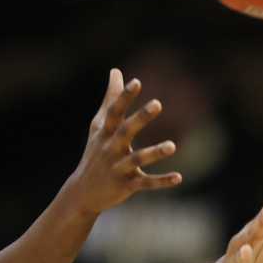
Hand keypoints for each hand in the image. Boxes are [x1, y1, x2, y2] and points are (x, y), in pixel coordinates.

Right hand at [65, 68, 181, 214]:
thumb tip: (116, 71)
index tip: (136, 82)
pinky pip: (146, 183)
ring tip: (173, 145)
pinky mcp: (127, 185)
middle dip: (140, 118)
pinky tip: (179, 177)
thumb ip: (110, 99)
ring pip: (138, 159)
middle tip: (157, 103)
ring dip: (154, 153)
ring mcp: (118, 168)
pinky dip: (162, 181)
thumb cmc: (95, 152)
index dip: (124, 97)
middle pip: (125, 131)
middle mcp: (110, 149)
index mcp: (105, 133)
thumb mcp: (99, 126)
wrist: (83, 192)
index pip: (114, 112)